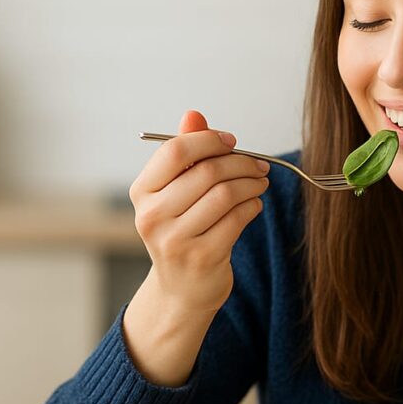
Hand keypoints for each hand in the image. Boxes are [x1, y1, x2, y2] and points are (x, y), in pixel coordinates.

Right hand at [128, 110, 269, 315]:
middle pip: (207, 171)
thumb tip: (193, 114)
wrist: (181, 289)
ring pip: (226, 194)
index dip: (209, 140)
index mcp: (142, 192)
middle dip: (241, 162)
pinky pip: (238, 218)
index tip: (231, 141)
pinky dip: (253, 206)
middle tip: (259, 164)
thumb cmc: (181, 230)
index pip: (175, 151)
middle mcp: (153, 216)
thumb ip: (184, 152)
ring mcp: (176, 240)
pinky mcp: (203, 257)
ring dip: (252, 183)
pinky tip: (254, 205)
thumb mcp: (175, 192)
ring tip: (260, 183)